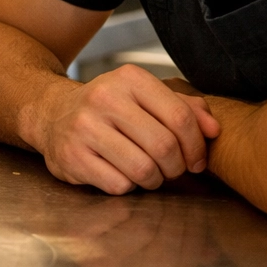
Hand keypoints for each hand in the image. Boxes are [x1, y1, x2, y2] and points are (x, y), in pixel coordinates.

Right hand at [35, 64, 220, 193]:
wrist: (52, 114)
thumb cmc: (109, 109)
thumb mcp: (144, 97)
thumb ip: (184, 108)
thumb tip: (214, 129)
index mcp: (129, 79)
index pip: (180, 116)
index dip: (197, 145)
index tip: (196, 159)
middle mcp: (104, 97)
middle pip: (164, 146)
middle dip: (176, 167)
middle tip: (172, 170)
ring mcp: (84, 127)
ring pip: (144, 169)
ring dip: (154, 180)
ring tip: (148, 173)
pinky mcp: (71, 156)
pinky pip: (119, 184)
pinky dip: (128, 186)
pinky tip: (121, 174)